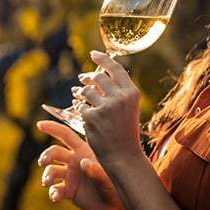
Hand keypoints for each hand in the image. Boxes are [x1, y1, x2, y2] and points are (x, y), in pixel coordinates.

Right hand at [37, 120, 122, 209]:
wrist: (117, 204)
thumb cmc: (116, 184)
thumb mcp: (108, 175)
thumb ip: (95, 169)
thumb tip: (82, 163)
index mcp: (83, 150)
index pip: (65, 135)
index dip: (52, 128)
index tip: (39, 124)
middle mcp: (73, 160)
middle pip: (54, 152)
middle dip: (46, 156)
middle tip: (43, 162)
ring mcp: (70, 176)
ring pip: (51, 171)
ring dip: (46, 175)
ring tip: (47, 183)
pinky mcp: (68, 191)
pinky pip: (55, 189)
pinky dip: (53, 192)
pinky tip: (55, 196)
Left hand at [75, 51, 142, 165]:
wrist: (123, 155)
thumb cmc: (125, 130)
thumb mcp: (128, 107)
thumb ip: (118, 90)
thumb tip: (99, 74)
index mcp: (131, 92)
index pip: (115, 68)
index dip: (103, 59)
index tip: (93, 54)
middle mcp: (120, 97)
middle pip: (98, 77)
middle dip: (88, 77)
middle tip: (82, 78)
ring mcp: (105, 107)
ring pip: (86, 91)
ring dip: (80, 91)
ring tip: (78, 94)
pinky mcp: (92, 117)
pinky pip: (80, 106)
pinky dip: (79, 107)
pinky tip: (81, 110)